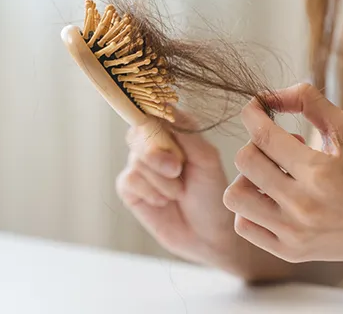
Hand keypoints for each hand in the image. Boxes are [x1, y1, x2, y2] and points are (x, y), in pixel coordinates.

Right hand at [115, 110, 241, 267]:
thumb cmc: (212, 195)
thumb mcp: (207, 160)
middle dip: (158, 153)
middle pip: (140, 131)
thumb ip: (186, 133)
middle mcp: (156, 143)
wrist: (208, 236)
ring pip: (137, 158)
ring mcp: (141, 164)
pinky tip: (164, 202)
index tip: (163, 130)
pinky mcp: (130, 186)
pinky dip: (150, 192)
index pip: (157, 110)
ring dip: (162, 180)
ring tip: (180, 192)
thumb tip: (162, 107)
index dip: (155, 118)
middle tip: (177, 169)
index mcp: (177, 130)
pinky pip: (130, 179)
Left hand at [222, 83, 342, 263]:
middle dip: (256, 142)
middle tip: (280, 144)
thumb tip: (271, 95)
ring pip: (235, 196)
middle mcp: (303, 206)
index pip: (265, 136)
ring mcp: (293, 233)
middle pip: (246, 161)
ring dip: (247, 176)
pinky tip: (271, 197)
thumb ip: (311, 102)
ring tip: (271, 174)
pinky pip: (243, 225)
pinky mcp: (289, 252)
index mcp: (320, 172)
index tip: (255, 107)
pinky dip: (250, 206)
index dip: (253, 114)